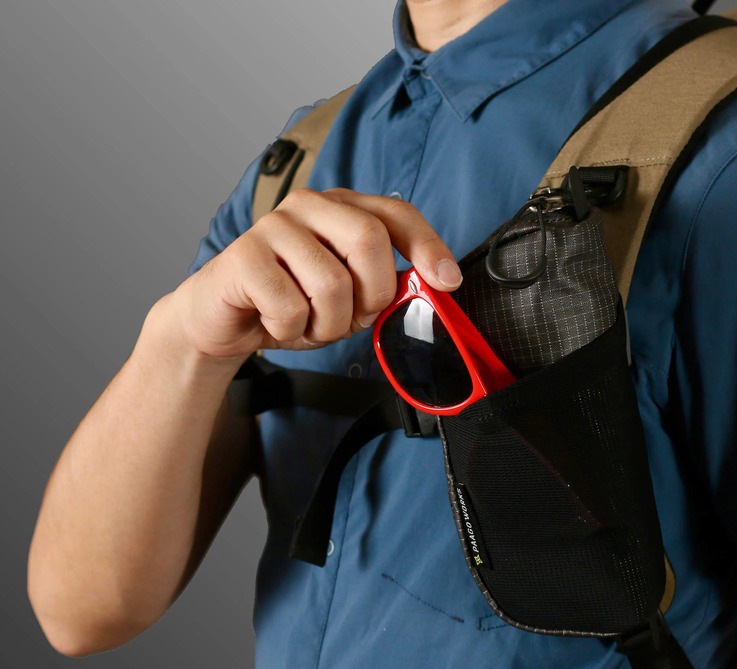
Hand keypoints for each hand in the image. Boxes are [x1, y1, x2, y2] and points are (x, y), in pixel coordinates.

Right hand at [172, 188, 460, 360]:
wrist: (223, 318)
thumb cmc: (288, 303)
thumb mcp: (347, 299)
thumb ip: (381, 288)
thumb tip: (428, 288)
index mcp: (341, 209)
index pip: (397, 215)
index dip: (428, 247)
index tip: (447, 281)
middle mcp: (309, 206)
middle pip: (369, 241)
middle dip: (372, 295)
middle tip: (352, 317)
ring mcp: (274, 225)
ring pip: (332, 284)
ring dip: (327, 325)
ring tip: (307, 323)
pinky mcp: (243, 254)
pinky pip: (289, 307)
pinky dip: (290, 331)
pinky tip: (275, 322)